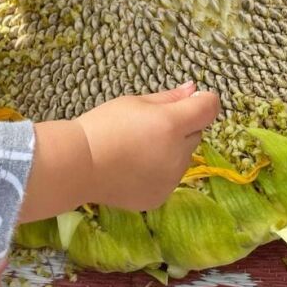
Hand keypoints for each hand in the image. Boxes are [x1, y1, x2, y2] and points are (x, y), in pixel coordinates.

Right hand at [77, 82, 220, 211]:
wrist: (77, 165)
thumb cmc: (102, 126)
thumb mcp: (135, 103)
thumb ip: (169, 98)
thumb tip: (194, 89)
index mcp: (171, 125)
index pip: (209, 108)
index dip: (203, 102)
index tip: (190, 102)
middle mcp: (177, 155)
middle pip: (195, 134)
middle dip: (181, 129)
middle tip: (148, 128)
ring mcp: (170, 180)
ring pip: (182, 158)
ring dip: (171, 152)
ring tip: (137, 150)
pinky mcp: (160, 197)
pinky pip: (169, 179)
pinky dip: (158, 172)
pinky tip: (133, 169)